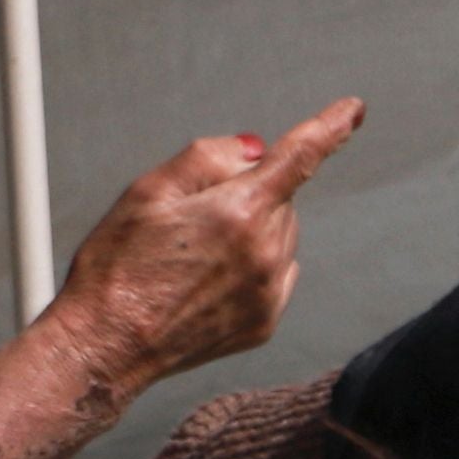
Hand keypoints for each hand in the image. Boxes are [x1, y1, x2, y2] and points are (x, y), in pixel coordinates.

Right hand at [47, 100, 361, 392]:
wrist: (106, 347)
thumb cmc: (116, 269)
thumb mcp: (147, 192)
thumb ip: (206, 157)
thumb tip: (253, 150)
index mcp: (239, 212)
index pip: (300, 156)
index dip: (329, 127)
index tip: (352, 111)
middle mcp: (265, 253)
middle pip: (278, 200)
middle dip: (246, 195)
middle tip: (187, 223)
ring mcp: (268, 292)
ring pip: (279, 238)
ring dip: (249, 233)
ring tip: (188, 260)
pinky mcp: (264, 323)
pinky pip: (275, 276)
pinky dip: (252, 269)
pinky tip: (204, 283)